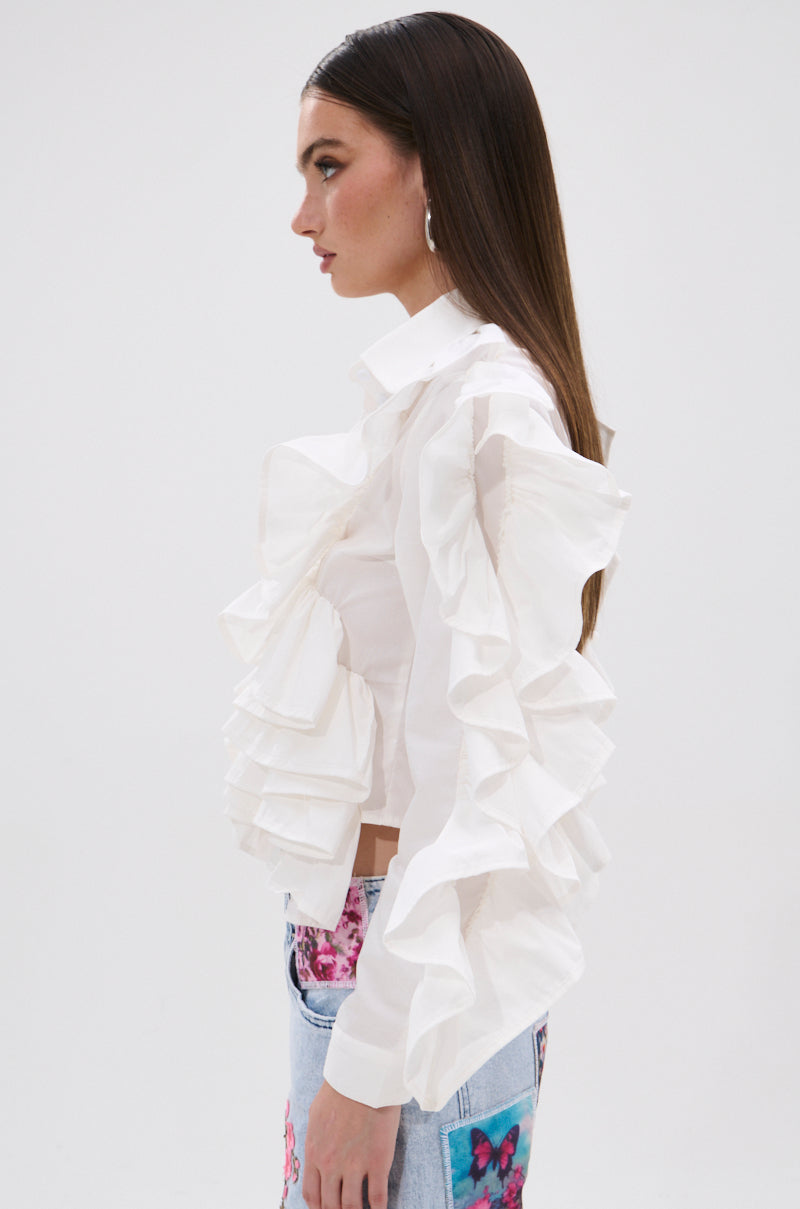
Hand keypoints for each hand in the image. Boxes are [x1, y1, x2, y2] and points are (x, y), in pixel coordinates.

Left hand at [302, 1079, 401, 1208]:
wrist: (362, 1076)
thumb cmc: (339, 1089)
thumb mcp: (316, 1115)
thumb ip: (315, 1140)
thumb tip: (316, 1154)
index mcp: (315, 1153)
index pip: (312, 1195)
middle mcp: (331, 1165)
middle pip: (330, 1205)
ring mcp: (355, 1166)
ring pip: (352, 1206)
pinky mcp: (377, 1162)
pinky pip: (378, 1198)